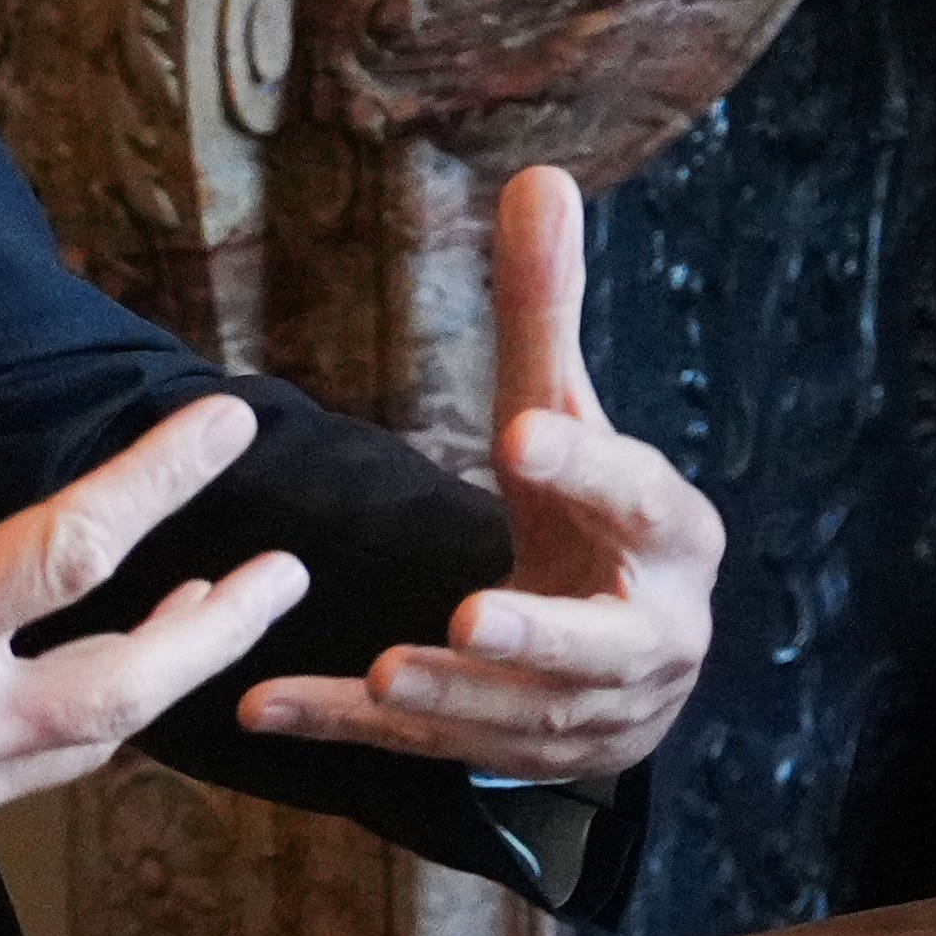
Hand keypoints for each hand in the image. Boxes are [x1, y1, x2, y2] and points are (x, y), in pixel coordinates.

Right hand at [0, 278, 307, 935]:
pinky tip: (57, 693)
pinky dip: (45, 737)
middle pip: (131, 687)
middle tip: (286, 574)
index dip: (160, 477)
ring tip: (202, 617)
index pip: (71, 549)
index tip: (227, 426)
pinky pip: (8, 792)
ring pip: (85, 748)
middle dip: (220, 625)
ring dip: (152, 679)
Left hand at [234, 160, 716, 786]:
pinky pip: (422, 754)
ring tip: (383, 671)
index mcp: (671, 537)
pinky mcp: (510, 757)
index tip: (520, 433)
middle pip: (601, 644)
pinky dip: (344, 734)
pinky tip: (264, 707)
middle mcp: (646, 635)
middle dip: (540, 635)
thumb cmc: (598, 517)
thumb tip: (537, 178)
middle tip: (471, 616)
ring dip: (451, 699)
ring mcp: (582, 712)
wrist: (637, 659)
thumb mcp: (572, 416)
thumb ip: (548, 314)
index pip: (639, 499)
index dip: (587, 469)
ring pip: (518, 717)